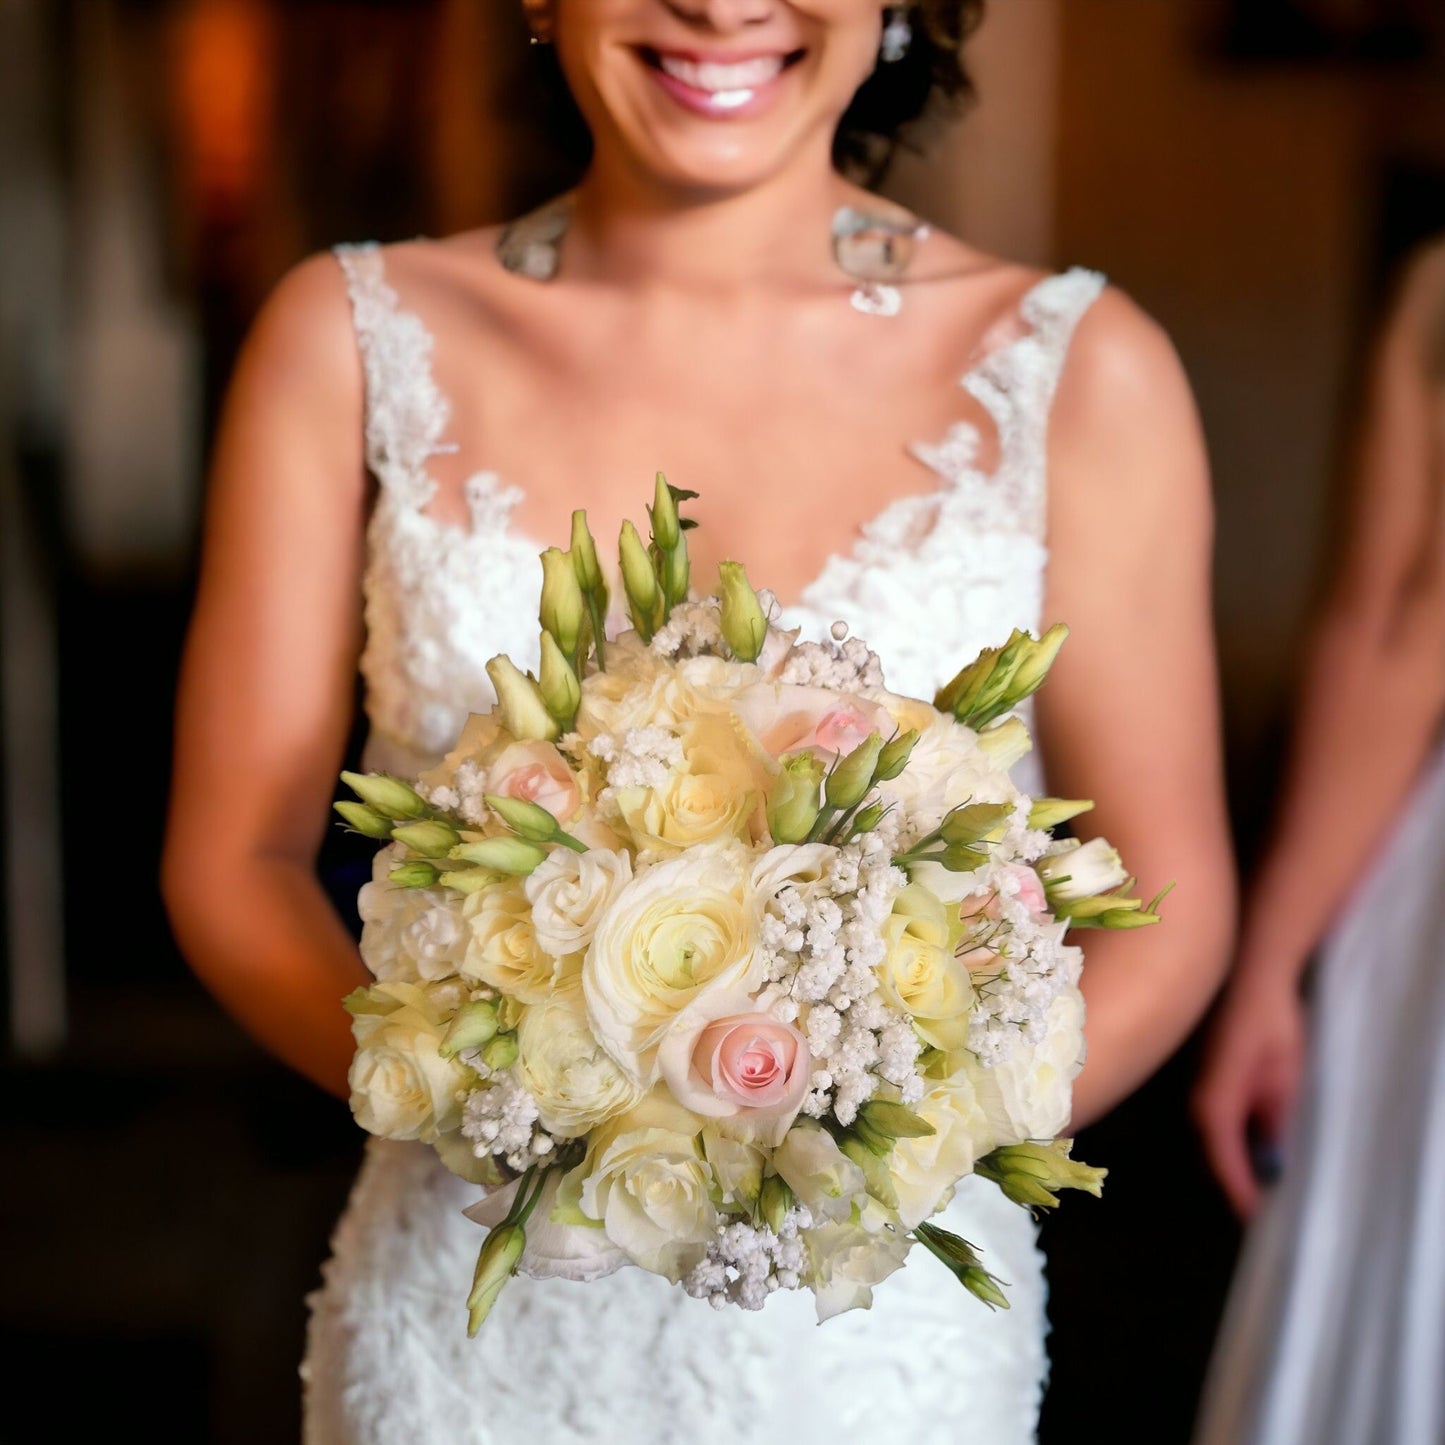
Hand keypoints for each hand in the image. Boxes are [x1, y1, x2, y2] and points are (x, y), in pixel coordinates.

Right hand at [1192, 971, 1307, 1216]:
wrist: (1253, 974)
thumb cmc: (1272, 1022)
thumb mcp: (1284, 1077)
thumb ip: (1273, 1121)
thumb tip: (1270, 1162)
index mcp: (1215, 1101)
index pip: (1224, 1159)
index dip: (1239, 1190)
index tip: (1257, 1218)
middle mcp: (1198, 1098)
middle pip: (1212, 1152)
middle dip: (1234, 1180)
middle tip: (1261, 1207)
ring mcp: (1198, 1086)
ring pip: (1212, 1137)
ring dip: (1231, 1160)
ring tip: (1260, 1183)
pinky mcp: (1206, 1076)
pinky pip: (1215, 1119)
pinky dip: (1231, 1138)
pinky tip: (1252, 1144)